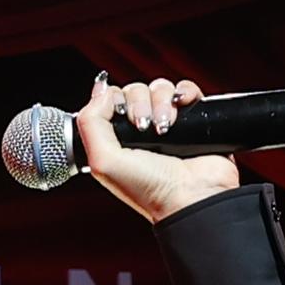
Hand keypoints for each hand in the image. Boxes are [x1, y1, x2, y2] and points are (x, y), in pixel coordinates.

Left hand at [73, 74, 241, 224]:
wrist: (191, 196)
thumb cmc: (150, 190)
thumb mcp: (103, 161)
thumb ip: (90, 122)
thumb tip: (102, 92)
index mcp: (118, 141)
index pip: (110, 100)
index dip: (114, 101)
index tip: (121, 117)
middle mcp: (142, 132)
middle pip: (135, 90)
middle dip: (138, 103)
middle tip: (144, 127)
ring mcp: (168, 124)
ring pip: (160, 88)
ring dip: (161, 101)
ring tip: (165, 127)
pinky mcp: (194, 120)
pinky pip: (186, 89)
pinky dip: (184, 93)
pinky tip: (182, 110)